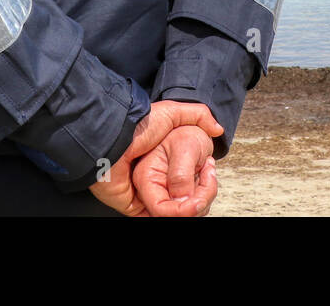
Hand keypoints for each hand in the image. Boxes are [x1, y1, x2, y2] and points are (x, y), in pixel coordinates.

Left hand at [88, 100, 221, 215]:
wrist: (111, 137)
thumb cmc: (139, 124)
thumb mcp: (171, 112)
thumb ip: (197, 115)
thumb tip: (217, 130)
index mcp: (165, 162)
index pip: (190, 179)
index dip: (204, 179)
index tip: (208, 169)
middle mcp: (158, 180)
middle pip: (186, 198)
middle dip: (201, 195)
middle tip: (206, 182)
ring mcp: (148, 195)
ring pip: (177, 211)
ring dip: (191, 207)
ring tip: (197, 196)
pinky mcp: (138, 208)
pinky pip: (160, 217)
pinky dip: (176, 216)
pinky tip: (187, 207)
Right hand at [132, 124, 217, 216]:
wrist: (192, 129)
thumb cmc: (185, 132)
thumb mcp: (185, 148)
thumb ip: (180, 176)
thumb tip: (181, 201)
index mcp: (146, 177)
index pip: (159, 209)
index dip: (182, 210)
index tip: (200, 200)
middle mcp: (153, 189)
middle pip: (173, 214)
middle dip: (197, 201)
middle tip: (208, 175)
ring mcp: (166, 193)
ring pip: (187, 213)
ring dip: (205, 195)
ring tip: (207, 169)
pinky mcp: (178, 195)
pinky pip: (193, 208)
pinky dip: (205, 194)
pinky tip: (206, 175)